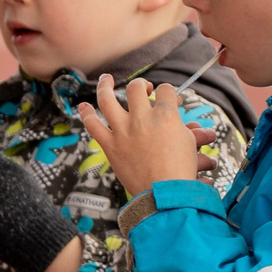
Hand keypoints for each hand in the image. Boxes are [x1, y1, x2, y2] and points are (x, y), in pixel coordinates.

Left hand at [75, 74, 200, 201]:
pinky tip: (83, 106)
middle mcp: (142, 118)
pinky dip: (86, 114)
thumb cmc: (180, 170)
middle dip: (141, 86)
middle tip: (144, 90)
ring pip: (107, 99)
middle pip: (136, 89)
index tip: (168, 99)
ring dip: (105, 86)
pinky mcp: (110, 145)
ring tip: (106, 79)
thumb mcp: (189, 143)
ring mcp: (123, 131)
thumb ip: (185, 128)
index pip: (165, 91)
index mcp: (165, 115)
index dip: (167, 93)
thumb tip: (188, 124)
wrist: (164, 192)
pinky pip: (92, 126)